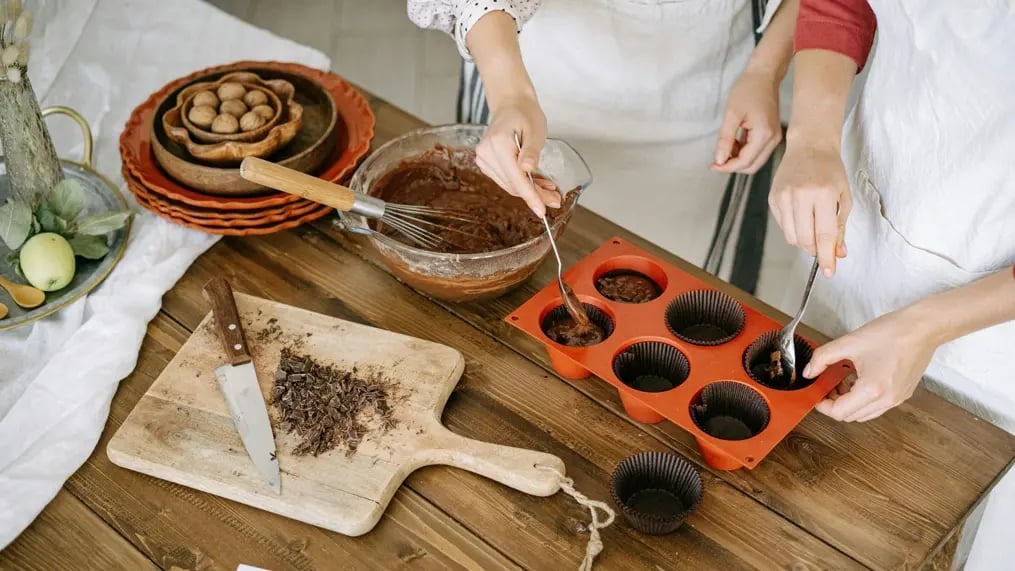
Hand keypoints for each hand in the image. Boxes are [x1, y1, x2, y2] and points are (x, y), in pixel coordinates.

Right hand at [475, 95, 558, 216]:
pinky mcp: (486, 164)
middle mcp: (486, 153)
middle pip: (513, 184)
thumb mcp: (535, 130)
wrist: (511, 104)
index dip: (531, 196)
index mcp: (498, 144)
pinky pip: (506, 180)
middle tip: (556, 200)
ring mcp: (484, 159)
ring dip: (530, 191)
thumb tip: (527, 169)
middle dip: (535, 195)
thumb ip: (532, 151)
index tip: (542, 211)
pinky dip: (522, 184)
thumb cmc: (525, 114)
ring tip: (550, 190)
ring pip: (510, 185)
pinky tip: (537, 183)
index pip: (516, 178)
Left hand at [712, 70, 782, 173]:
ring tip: (726, 144)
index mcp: (764, 135)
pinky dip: (744, 151)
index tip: (712, 165)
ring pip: (754, 161)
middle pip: (751, 166)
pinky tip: (735, 140)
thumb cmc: (748, 89)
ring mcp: (774, 137)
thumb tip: (719, 160)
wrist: (764, 75)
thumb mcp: (732, 114)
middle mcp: (773, 139)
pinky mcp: (772, 134)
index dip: (727, 167)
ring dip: (738, 158)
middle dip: (732, 165)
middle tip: (716, 158)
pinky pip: (757, 151)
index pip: (745, 162)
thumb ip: (725, 139)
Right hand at [769, 141, 850, 276]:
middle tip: (823, 247)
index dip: (826, 257)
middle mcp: (801, 195)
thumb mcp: (844, 197)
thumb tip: (838, 253)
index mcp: (824, 194)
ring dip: (804, 241)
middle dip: (815, 249)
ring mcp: (784, 196)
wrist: (809, 147)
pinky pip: (783, 225)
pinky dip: (794, 228)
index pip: (824, 235)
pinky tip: (801, 215)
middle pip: (804, 239)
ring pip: (791, 236)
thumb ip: (840, 227)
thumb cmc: (830, 171)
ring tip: (812, 229)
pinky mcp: (773, 198)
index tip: (828, 273)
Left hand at [807, 308, 936, 421]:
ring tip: (843, 381)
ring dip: (849, 403)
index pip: (839, 412)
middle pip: (851, 416)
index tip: (817, 393)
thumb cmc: (892, 333)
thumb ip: (823, 357)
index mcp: (872, 390)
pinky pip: (877, 406)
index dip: (822, 405)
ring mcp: (897, 399)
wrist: (923, 327)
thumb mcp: (849, 342)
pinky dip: (863, 399)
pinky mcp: (903, 394)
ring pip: (864, 414)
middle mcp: (887, 400)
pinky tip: (859, 379)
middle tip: (827, 386)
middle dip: (834, 404)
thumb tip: (810, 371)